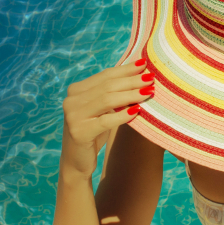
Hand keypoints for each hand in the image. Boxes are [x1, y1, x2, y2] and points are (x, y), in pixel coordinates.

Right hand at [60, 59, 153, 178]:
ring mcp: (73, 116)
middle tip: (151, 78)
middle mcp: (71, 100)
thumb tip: (140, 73)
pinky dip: (123, 115)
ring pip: (107, 100)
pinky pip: (105, 120)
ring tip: (149, 91)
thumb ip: (112, 92)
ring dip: (131, 94)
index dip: (126, 69)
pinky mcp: (79, 132)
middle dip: (132, 80)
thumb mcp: (102, 109)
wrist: (77, 160)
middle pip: (108, 85)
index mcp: (76, 90)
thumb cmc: (95, 131)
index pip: (105, 75)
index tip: (145, 64)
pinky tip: (137, 111)